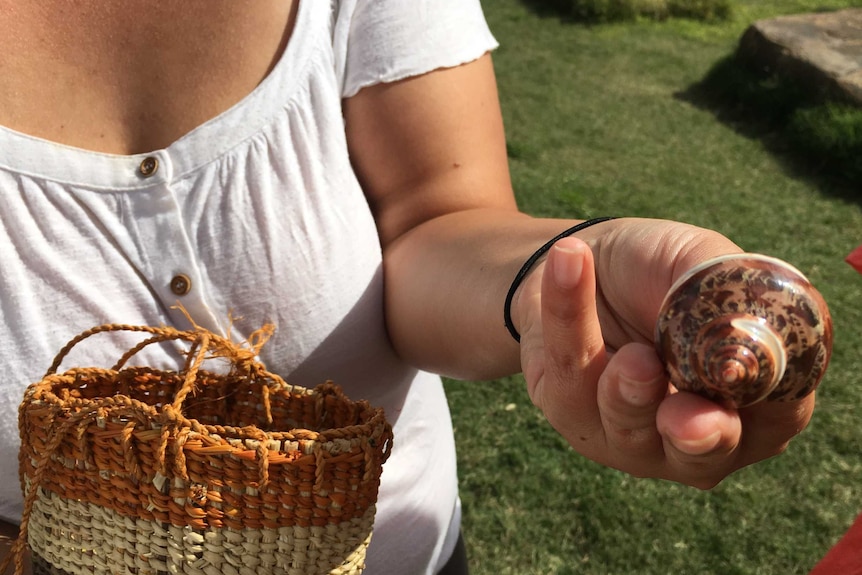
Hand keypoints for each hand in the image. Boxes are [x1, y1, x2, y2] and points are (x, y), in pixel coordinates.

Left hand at [516, 218, 814, 487]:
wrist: (575, 259)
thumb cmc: (656, 270)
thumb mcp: (698, 260)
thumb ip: (724, 284)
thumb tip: (740, 316)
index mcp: (753, 402)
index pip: (780, 410)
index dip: (767, 394)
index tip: (749, 371)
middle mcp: (696, 437)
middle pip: (703, 454)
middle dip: (698, 436)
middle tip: (686, 420)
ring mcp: (630, 438)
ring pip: (628, 423)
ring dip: (629, 388)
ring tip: (633, 355)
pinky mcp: (570, 413)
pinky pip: (569, 370)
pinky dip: (569, 311)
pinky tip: (569, 261)